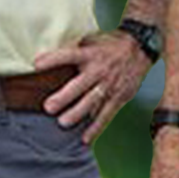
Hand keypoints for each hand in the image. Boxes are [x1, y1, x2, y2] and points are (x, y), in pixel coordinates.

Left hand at [33, 30, 151, 142]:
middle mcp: (100, 70)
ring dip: (78, 113)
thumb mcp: (93, 40)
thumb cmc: (111, 45)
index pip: (70, 55)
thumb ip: (74, 49)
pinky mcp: (119, 96)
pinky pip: (107, 113)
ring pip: (93, 101)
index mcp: (91, 54)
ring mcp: (110, 84)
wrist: (141, 46)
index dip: (53, 59)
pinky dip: (96, 127)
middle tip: (49, 107)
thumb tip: (47, 58)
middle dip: (64, 97)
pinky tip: (85, 137)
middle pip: (80, 84)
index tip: (36, 65)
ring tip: (63, 123)